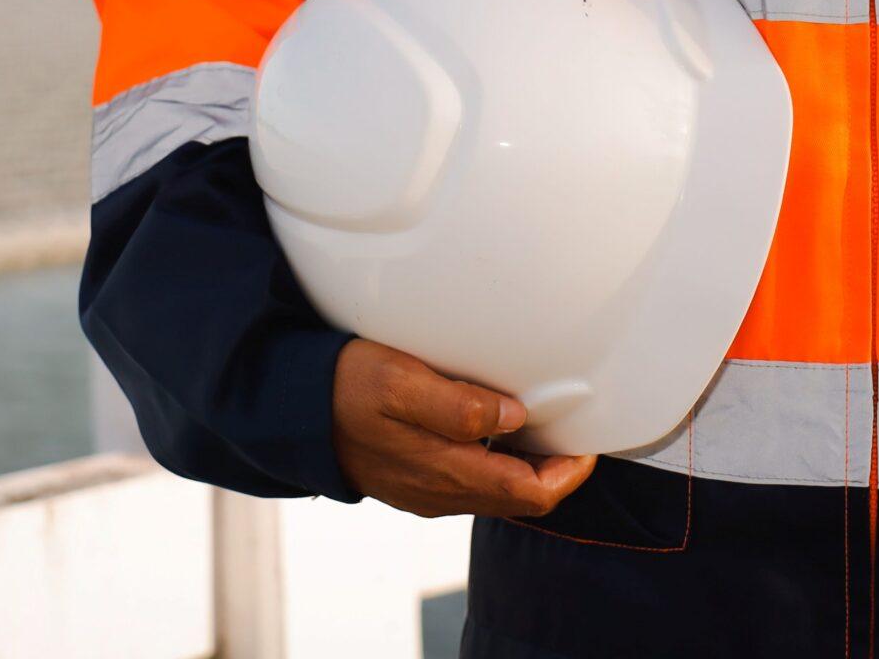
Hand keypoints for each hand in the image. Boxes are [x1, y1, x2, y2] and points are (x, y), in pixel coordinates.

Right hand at [330, 338, 596, 518]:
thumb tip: (514, 417)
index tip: (587, 441)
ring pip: (497, 490)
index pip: (533, 493)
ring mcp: (428, 491)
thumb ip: (460, 405)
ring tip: (540, 420)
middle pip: (521, 497)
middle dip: (553, 467)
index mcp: (447, 473)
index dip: (569, 472)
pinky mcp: (415, 480)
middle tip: (570, 426)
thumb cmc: (343, 388)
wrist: (292, 411)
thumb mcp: (399, 381)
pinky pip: (471, 480)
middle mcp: (442, 493)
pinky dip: (496, 459)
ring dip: (525, 463)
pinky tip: (494, 425)